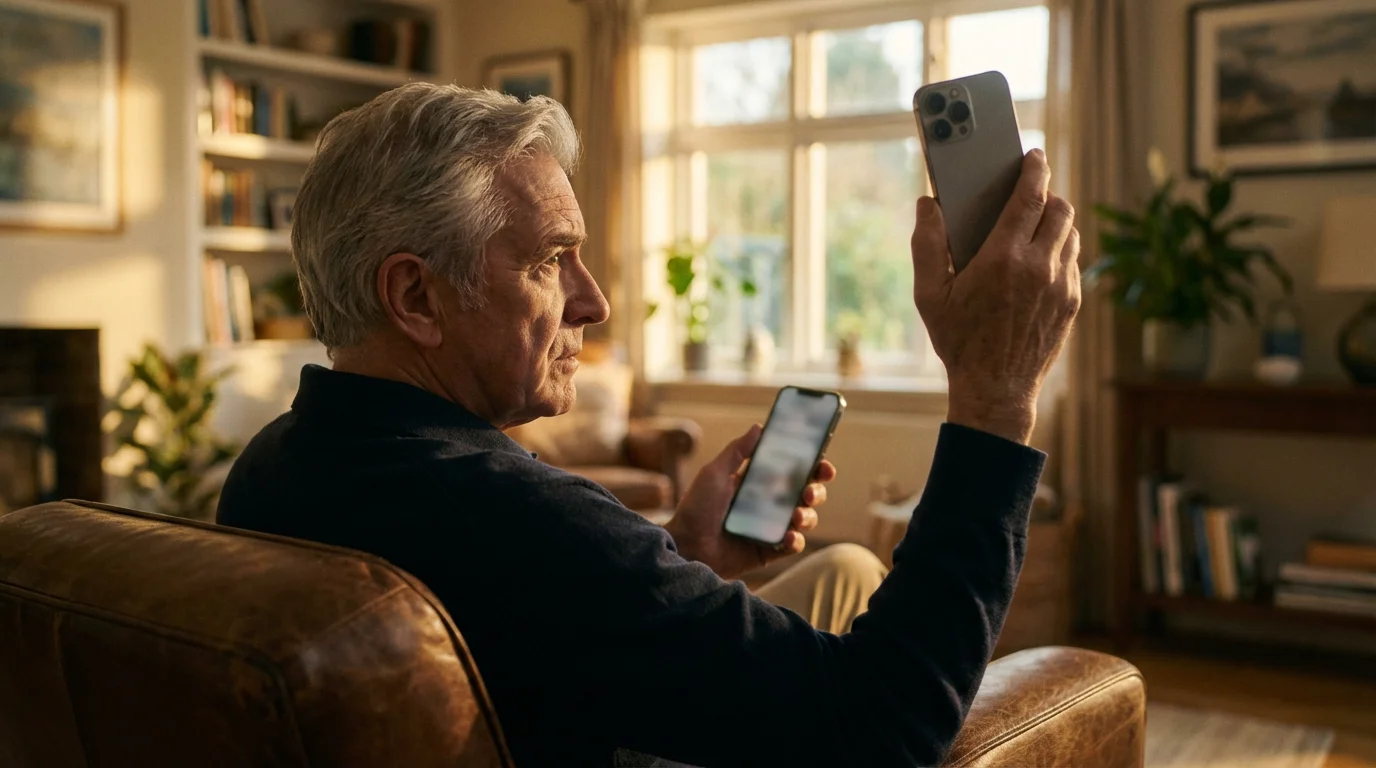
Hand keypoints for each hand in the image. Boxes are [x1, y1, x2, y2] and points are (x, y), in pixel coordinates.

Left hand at [663, 424, 835, 580]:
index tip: (822, 464)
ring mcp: (771, 528)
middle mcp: (769, 504)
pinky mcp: (768, 550)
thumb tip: (760, 426)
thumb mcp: (715, 473)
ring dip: (808, 515)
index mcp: (759, 482)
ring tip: (796, 516)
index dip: (813, 466)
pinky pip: (792, 545)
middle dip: (816, 490)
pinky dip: (795, 540)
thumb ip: (738, 450)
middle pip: (807, 493)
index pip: (794, 470)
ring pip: (805, 519)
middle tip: (809, 491)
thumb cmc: (697, 507)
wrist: (685, 546)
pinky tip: (788, 536)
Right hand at [911, 149, 1080, 444]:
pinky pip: (1072, 263)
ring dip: (1057, 221)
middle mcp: (1039, 266)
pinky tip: (1040, 259)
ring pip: (1071, 234)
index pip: (1030, 196)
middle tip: (1032, 191)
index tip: (1033, 155)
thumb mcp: (929, 294)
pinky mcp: (1072, 303)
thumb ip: (926, 244)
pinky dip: (1060, 251)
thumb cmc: (958, 341)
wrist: (995, 389)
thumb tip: (927, 204)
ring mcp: (1061, 285)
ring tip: (1037, 223)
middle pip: (1059, 209)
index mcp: (1003, 257)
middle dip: (1048, 193)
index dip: (1035, 169)